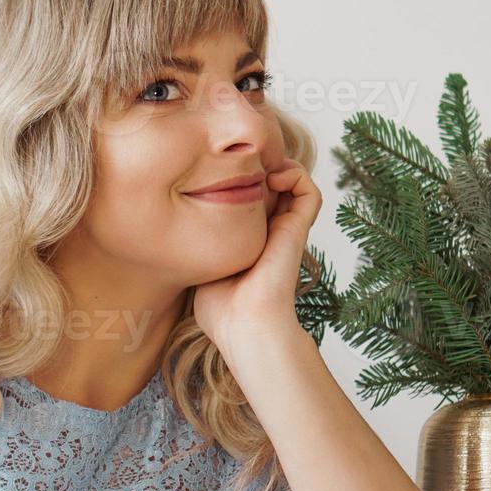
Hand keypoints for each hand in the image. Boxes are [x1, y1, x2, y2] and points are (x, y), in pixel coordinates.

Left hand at [193, 157, 321, 362]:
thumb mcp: (200, 264)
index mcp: (248, 239)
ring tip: (255, 171)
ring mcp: (285, 228)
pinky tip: (271, 180)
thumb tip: (181, 221)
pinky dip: (295, 174)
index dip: (234, 180)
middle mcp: (269, 230)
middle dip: (252, 168)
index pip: (247, 197)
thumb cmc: (220, 308)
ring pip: (292, 180)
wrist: (245, 324)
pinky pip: (309, 189)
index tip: (212, 176)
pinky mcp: (299, 228)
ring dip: (276, 166)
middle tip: (231, 169)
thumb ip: (196, 242)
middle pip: (268, 183)